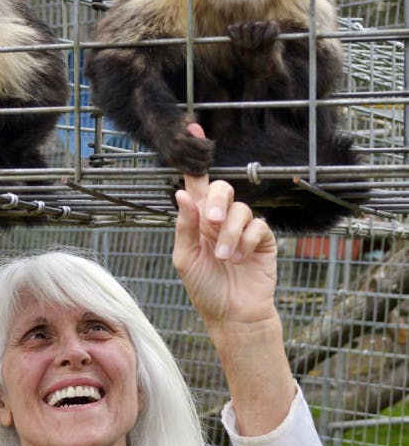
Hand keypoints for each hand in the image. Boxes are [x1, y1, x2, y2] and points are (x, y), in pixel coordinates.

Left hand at [172, 123, 278, 330]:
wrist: (232, 315)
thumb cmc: (205, 289)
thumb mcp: (186, 259)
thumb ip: (185, 226)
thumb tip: (182, 194)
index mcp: (198, 220)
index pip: (196, 185)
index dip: (195, 160)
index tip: (193, 130)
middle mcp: (221, 219)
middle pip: (222, 188)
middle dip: (216, 201)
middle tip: (211, 222)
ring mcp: (243, 228)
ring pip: (240, 210)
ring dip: (229, 234)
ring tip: (224, 258)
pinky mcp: (263, 239)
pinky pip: (257, 226)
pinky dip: (245, 242)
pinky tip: (240, 259)